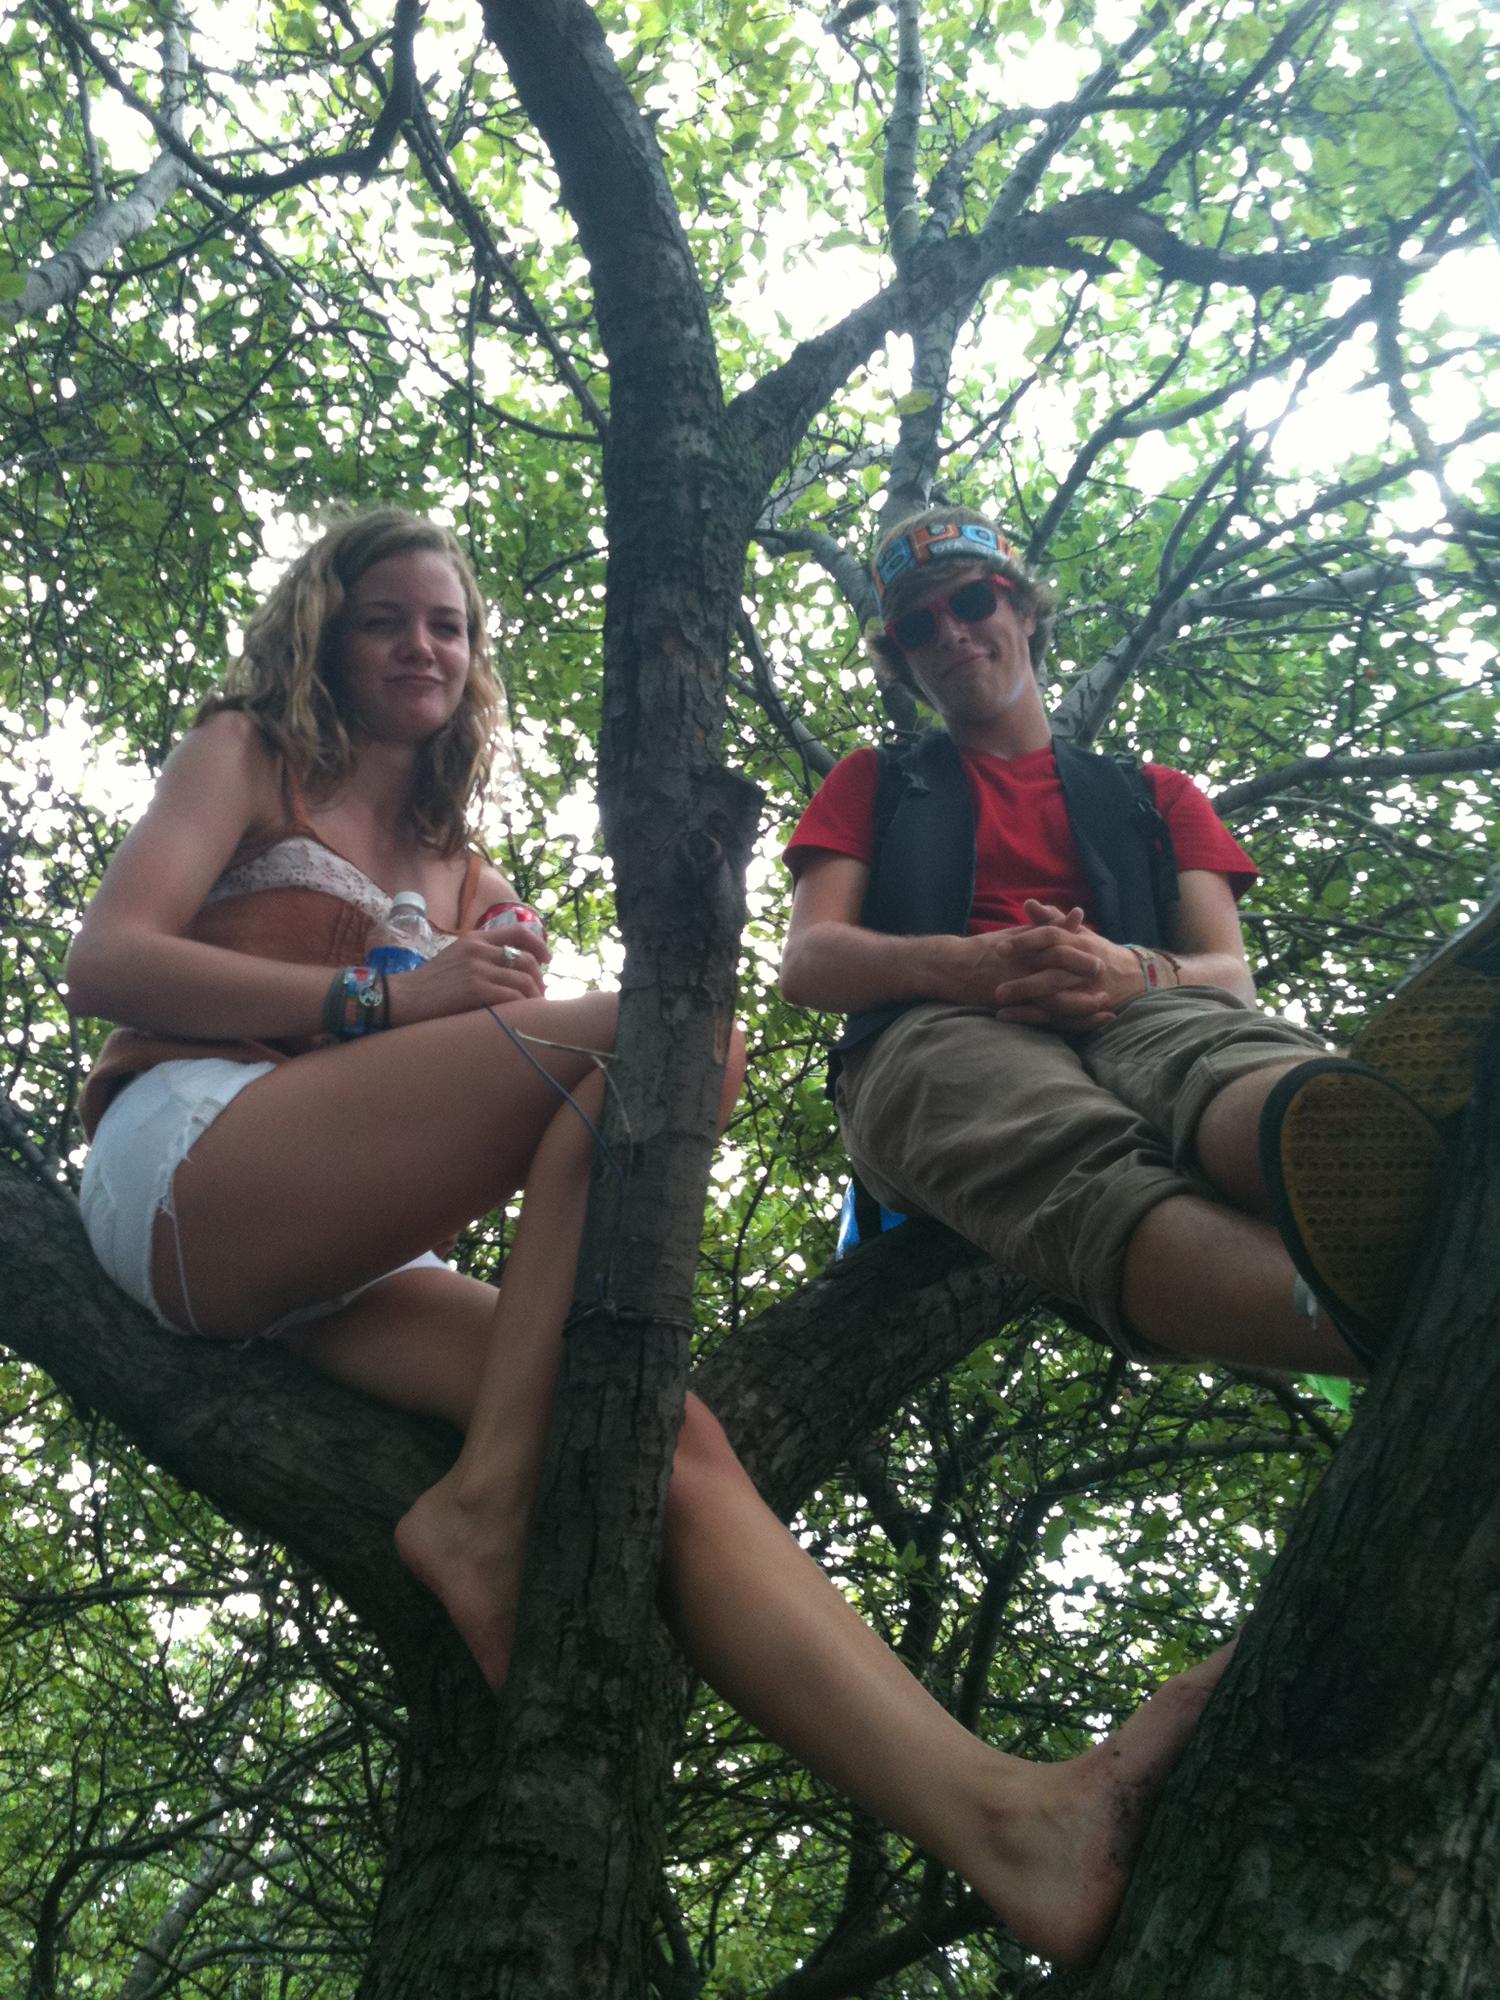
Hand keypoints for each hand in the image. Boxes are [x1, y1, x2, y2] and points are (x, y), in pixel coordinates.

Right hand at [385, 925, 548, 1026]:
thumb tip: (512, 969)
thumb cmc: (428, 985)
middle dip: (540, 980)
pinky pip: (512, 997)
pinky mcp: (474, 990)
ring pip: (524, 981)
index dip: (539, 944)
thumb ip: (480, 957)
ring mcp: (476, 969)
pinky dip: (522, 1007)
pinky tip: (519, 1016)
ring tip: (532, 1009)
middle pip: (527, 960)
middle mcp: (478, 949)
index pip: (518, 931)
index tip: (548, 959)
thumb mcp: (455, 959)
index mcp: (474, 938)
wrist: (401, 998)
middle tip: (540, 995)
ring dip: (534, 997)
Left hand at [986, 901, 1133, 1031]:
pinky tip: (1006, 1016)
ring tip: (997, 1003)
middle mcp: (1083, 968)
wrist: (1135, 977)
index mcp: (1080, 943)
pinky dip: (1030, 1018)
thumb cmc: (1096, 951)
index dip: (1027, 942)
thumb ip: (1051, 919)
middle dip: (1025, 981)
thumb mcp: (1078, 933)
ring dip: (1026, 1002)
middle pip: (1053, 974)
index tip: (1000, 948)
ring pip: (1055, 998)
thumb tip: (1028, 903)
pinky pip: (1056, 1017)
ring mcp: (1086, 991)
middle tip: (996, 985)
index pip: (1052, 938)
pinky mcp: (1084, 1011)